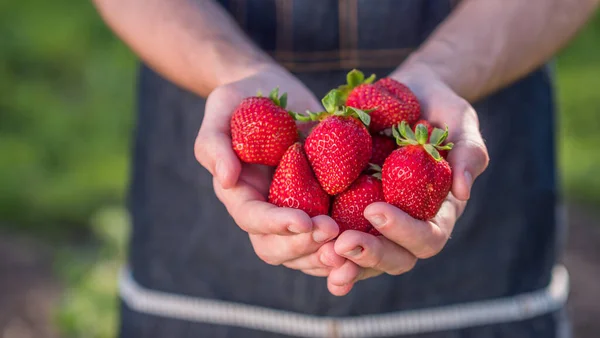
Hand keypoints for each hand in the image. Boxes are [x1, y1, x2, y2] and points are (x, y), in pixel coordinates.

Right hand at [194, 65, 344, 274]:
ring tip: (351, 245)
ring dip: (325, 255)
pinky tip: (366, 240)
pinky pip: (329, 236)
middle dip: (303, 246)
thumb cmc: (242, 99)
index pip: (252, 219)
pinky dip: (344, 246)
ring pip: (303, 252)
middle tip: (332, 232)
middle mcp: (266, 210)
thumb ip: (214, 144)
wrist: (274, 91)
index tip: (303, 220)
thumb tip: (226, 179)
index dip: (276, 224)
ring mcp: (294, 210)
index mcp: (240, 194)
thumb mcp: (221, 110)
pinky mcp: (320, 204)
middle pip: (276, 248)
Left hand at [327, 65, 489, 295]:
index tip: (375, 209)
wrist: (408, 95)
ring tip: (322, 253)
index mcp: (438, 212)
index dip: (404, 232)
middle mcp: (409, 224)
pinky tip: (304, 243)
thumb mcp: (460, 120)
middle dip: (370, 254)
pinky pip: (340, 236)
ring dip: (345, 262)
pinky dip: (324, 246)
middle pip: (396, 259)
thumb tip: (462, 191)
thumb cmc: (439, 107)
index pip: (428, 237)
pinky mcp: (353, 211)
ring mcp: (379, 222)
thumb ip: (469, 152)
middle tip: (341, 243)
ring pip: (366, 258)